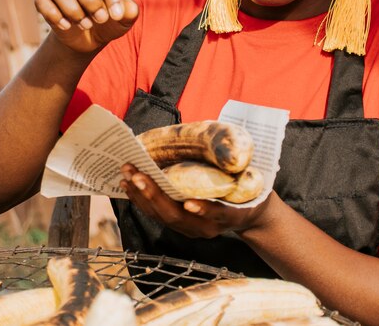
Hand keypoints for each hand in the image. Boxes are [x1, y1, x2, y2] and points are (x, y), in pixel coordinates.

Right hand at [35, 0, 138, 53]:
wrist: (92, 36)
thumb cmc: (112, 20)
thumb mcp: (126, 18)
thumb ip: (130, 11)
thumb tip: (123, 9)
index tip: (116, 15)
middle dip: (89, 0)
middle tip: (101, 19)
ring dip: (72, 9)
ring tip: (86, 25)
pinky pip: (41, 1)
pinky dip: (55, 15)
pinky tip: (67, 26)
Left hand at [120, 164, 273, 238]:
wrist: (249, 214)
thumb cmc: (248, 189)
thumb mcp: (251, 179)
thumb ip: (239, 168)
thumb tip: (229, 149)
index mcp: (228, 215)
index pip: (215, 214)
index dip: (204, 211)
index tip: (190, 204)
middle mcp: (207, 228)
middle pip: (177, 216)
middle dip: (154, 195)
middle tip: (136, 175)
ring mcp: (192, 230)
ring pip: (163, 217)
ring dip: (142, 196)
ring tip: (127, 175)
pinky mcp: (181, 227)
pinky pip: (157, 216)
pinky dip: (142, 200)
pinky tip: (128, 186)